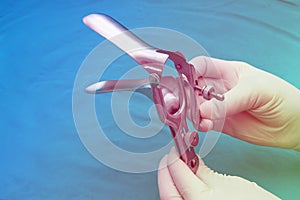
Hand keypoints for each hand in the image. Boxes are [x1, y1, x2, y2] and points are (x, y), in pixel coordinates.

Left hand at [158, 148, 278, 199]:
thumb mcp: (228, 182)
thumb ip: (203, 171)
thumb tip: (189, 160)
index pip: (178, 173)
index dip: (174, 157)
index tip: (176, 148)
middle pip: (167, 190)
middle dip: (165, 171)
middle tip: (170, 158)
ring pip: (170, 198)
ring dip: (169, 181)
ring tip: (175, 167)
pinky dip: (177, 191)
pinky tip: (183, 182)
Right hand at [189, 56, 299, 149]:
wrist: (294, 126)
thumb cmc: (281, 98)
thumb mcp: (255, 90)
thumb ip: (227, 101)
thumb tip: (201, 111)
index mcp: (228, 72)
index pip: (201, 66)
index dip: (189, 71)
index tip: (183, 81)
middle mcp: (220, 88)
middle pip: (193, 87)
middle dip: (186, 95)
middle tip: (186, 104)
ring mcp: (219, 106)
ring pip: (196, 107)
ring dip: (193, 112)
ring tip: (201, 119)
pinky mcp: (221, 123)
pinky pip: (204, 122)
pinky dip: (200, 125)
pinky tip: (206, 126)